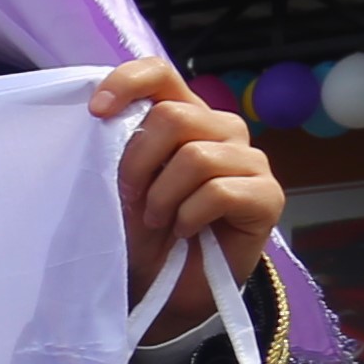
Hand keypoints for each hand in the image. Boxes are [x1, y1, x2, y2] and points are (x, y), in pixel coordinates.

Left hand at [89, 57, 283, 322]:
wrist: (168, 289)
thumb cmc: (144, 233)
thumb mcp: (121, 186)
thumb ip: (121, 147)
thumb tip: (102, 115)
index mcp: (185, 116)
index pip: (161, 73)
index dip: (128, 82)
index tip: (96, 112)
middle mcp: (222, 129)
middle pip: (174, 117)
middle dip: (139, 164)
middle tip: (131, 200)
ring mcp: (250, 161)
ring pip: (196, 156)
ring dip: (162, 197)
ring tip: (158, 222)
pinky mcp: (267, 195)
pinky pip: (219, 192)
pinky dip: (189, 217)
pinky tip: (186, 232)